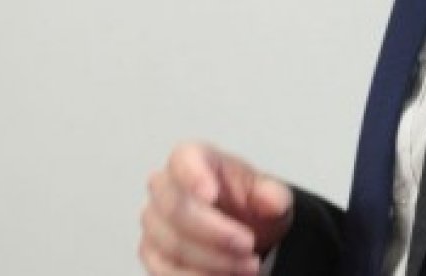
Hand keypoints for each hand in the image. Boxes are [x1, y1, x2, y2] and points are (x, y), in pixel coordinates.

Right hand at [139, 141, 293, 275]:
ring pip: (173, 245)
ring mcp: (155, 222)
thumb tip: (272, 201)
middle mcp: (166, 187)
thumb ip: (272, 195)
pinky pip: (166, 272)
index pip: (183, 159)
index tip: (211, 195)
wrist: (244, 232)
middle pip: (175, 208)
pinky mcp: (153, 254)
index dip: (193, 176)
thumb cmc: (247, 205)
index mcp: (193, 159)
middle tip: (247, 245)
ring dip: (213, 261)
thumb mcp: (270, 195)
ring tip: (247, 267)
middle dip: (215, 232)